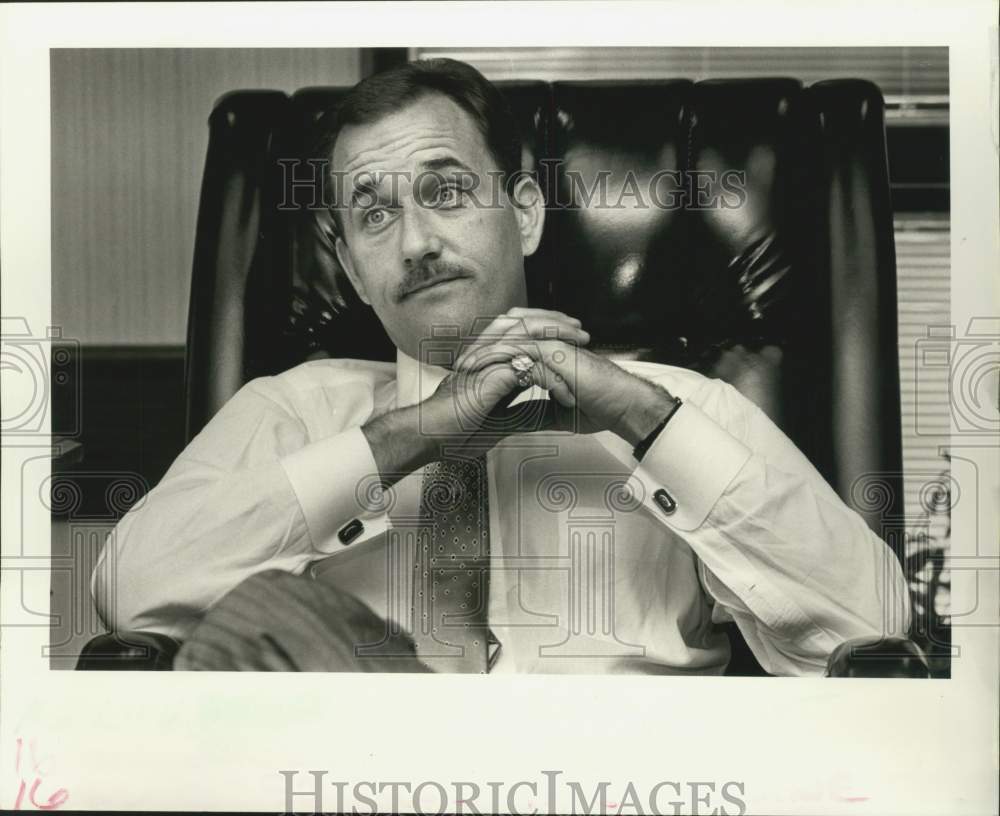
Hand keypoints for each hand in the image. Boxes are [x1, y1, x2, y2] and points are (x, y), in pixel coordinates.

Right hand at [362, 308, 587, 478]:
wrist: (432, 436)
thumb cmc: (455, 430)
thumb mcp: (497, 420)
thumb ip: (515, 409)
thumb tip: (536, 411)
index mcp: (490, 360)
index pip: (524, 335)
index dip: (548, 333)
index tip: (571, 342)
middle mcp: (490, 354)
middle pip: (529, 327)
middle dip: (558, 327)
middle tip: (583, 335)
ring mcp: (490, 361)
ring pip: (531, 338)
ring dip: (559, 342)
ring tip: (582, 349)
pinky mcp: (492, 375)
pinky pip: (530, 369)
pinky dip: (552, 380)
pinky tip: (566, 392)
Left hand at [454, 314, 676, 445]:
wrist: (623, 407)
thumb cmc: (599, 408)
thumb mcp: (556, 414)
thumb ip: (534, 412)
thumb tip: (515, 421)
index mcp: (548, 354)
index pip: (510, 347)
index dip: (487, 358)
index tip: (466, 376)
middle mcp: (548, 344)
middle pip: (503, 336)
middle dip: (478, 350)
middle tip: (457, 368)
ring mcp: (551, 344)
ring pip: (507, 339)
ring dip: (482, 352)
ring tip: (463, 368)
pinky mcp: (555, 351)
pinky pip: (519, 349)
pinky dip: (497, 357)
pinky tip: (481, 368)